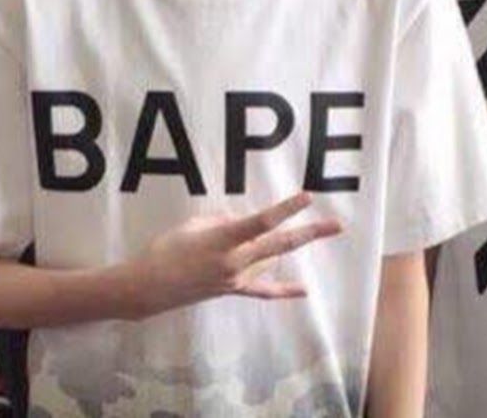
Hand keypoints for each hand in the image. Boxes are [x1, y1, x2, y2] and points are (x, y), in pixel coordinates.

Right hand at [130, 192, 341, 317]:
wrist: (149, 287)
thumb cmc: (167, 248)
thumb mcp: (195, 224)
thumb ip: (225, 221)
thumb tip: (245, 223)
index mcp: (224, 239)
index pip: (263, 221)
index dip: (287, 208)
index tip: (307, 196)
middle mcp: (236, 261)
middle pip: (280, 244)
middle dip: (310, 233)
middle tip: (337, 225)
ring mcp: (236, 279)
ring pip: (272, 259)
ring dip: (291, 245)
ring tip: (317, 231)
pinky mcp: (232, 290)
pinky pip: (262, 290)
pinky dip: (284, 289)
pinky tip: (304, 290)